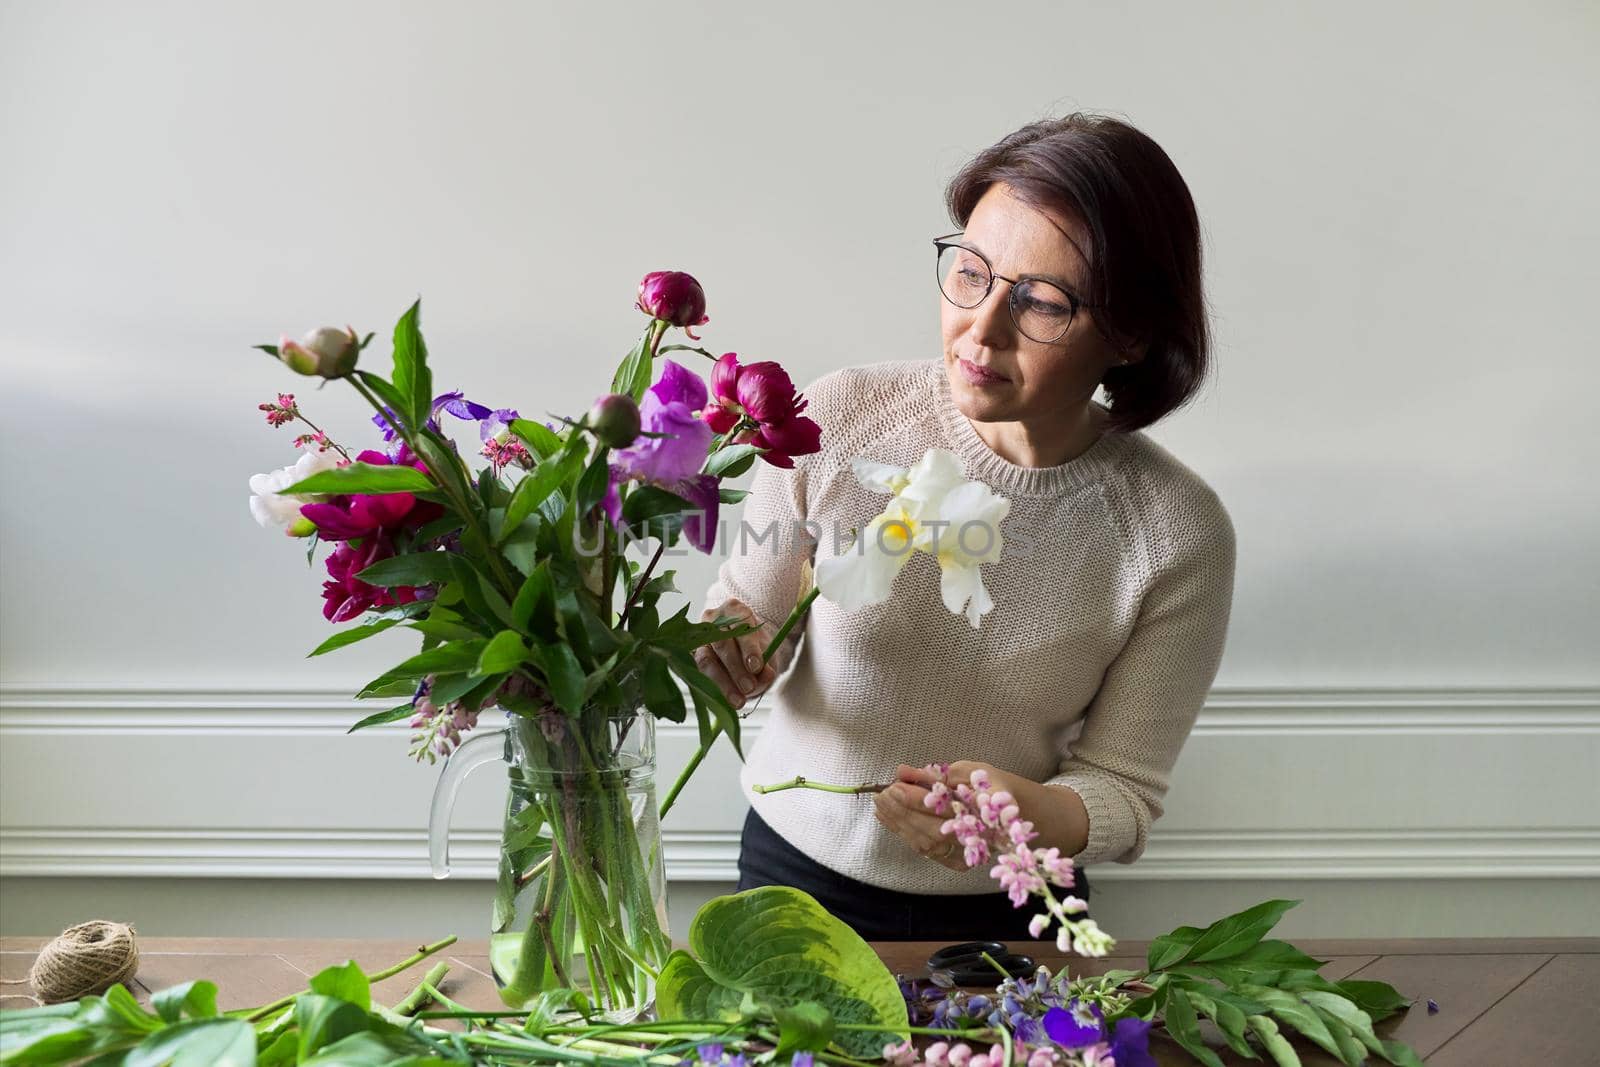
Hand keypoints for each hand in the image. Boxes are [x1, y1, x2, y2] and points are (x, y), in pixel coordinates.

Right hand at [694, 597, 783, 710]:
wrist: (742, 646)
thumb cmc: (755, 646)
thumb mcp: (767, 651)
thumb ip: (767, 663)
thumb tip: (765, 675)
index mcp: (735, 609)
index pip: (740, 626)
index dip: (748, 647)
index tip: (756, 666)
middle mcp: (712, 619)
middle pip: (721, 643)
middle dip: (736, 668)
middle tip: (748, 687)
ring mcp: (698, 638)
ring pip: (706, 660)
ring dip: (722, 683)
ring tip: (738, 701)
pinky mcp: (691, 655)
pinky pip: (698, 673)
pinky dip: (713, 688)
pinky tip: (724, 701)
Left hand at [873, 760, 1033, 870]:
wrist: (1015, 814)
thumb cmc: (991, 786)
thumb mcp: (969, 771)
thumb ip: (936, 774)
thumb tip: (903, 771)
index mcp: (987, 812)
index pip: (944, 809)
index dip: (917, 798)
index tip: (896, 785)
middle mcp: (979, 839)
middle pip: (932, 830)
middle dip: (903, 812)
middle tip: (883, 794)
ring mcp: (968, 855)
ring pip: (926, 843)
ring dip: (898, 822)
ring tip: (880, 803)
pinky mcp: (958, 862)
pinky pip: (925, 849)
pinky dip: (903, 832)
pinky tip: (887, 817)